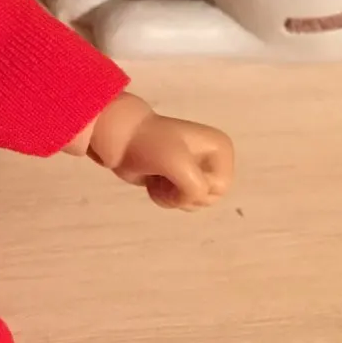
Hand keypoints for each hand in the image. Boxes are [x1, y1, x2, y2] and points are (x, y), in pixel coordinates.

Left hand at [112, 111, 232, 209]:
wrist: (120, 139)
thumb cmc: (152, 145)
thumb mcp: (180, 165)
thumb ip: (195, 188)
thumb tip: (189, 200)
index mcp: (221, 149)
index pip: (220, 187)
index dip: (197, 188)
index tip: (177, 173)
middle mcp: (212, 159)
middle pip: (209, 198)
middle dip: (184, 194)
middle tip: (166, 177)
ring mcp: (195, 170)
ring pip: (195, 203)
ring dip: (172, 197)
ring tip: (158, 178)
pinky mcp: (177, 179)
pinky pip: (181, 202)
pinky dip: (165, 198)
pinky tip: (153, 181)